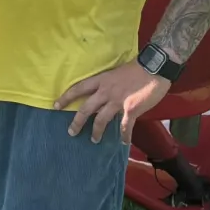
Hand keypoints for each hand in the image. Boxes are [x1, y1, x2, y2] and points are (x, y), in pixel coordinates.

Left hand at [55, 60, 170, 144]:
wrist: (154, 67)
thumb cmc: (136, 68)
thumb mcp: (116, 73)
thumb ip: (109, 85)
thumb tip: (105, 96)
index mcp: (102, 80)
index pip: (78, 89)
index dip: (66, 97)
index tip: (55, 106)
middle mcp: (106, 92)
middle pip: (86, 109)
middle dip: (77, 122)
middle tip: (71, 132)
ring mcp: (118, 101)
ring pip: (101, 120)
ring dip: (97, 132)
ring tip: (94, 140)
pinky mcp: (131, 109)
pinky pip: (125, 126)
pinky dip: (124, 135)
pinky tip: (123, 142)